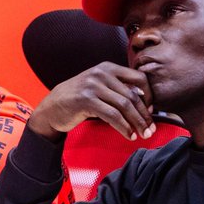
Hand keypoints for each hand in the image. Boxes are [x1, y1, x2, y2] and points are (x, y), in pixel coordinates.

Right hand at [26, 62, 154, 140]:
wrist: (51, 107)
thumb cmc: (79, 100)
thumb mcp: (99, 88)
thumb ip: (118, 90)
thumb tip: (146, 103)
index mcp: (108, 68)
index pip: (139, 78)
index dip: (149, 96)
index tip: (151, 112)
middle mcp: (102, 73)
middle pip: (133, 94)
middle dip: (145, 115)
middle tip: (151, 129)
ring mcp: (93, 85)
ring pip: (124, 105)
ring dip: (137, 123)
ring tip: (143, 135)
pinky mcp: (86, 100)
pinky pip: (112, 115)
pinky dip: (124, 127)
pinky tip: (129, 135)